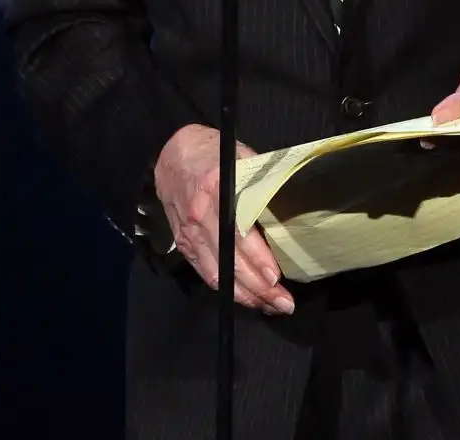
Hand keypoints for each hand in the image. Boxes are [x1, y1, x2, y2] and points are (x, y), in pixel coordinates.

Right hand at [152, 124, 294, 314]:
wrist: (170, 152)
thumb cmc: (213, 152)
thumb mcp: (242, 157)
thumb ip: (262, 183)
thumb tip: (290, 208)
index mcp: (216, 189)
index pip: (238, 234)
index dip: (257, 259)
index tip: (276, 277)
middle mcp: (200, 216)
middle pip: (229, 261)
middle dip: (258, 287)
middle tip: (284, 303)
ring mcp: (189, 233)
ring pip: (217, 274)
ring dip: (245, 295)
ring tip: (271, 306)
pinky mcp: (184, 243)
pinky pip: (205, 273)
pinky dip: (227, 289)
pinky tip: (246, 297)